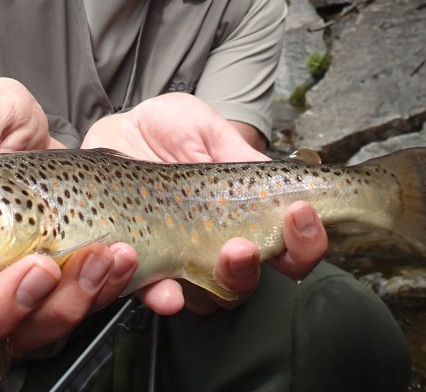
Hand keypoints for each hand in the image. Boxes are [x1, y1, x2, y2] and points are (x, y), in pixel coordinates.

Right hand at [0, 78, 140, 354]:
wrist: (54, 143)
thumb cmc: (3, 132)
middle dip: (11, 304)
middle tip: (42, 264)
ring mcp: (18, 292)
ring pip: (35, 327)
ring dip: (70, 300)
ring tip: (102, 253)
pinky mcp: (62, 292)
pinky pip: (80, 311)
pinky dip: (105, 291)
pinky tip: (124, 259)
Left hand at [81, 94, 327, 313]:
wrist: (119, 127)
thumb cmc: (170, 129)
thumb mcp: (206, 129)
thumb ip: (235, 152)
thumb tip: (265, 175)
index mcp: (248, 217)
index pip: (291, 249)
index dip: (306, 242)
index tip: (300, 212)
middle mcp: (218, 247)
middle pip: (249, 283)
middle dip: (251, 269)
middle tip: (243, 245)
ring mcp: (178, 260)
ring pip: (206, 299)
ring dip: (208, 284)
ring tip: (205, 258)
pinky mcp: (139, 263)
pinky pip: (152, 293)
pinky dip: (160, 295)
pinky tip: (161, 285)